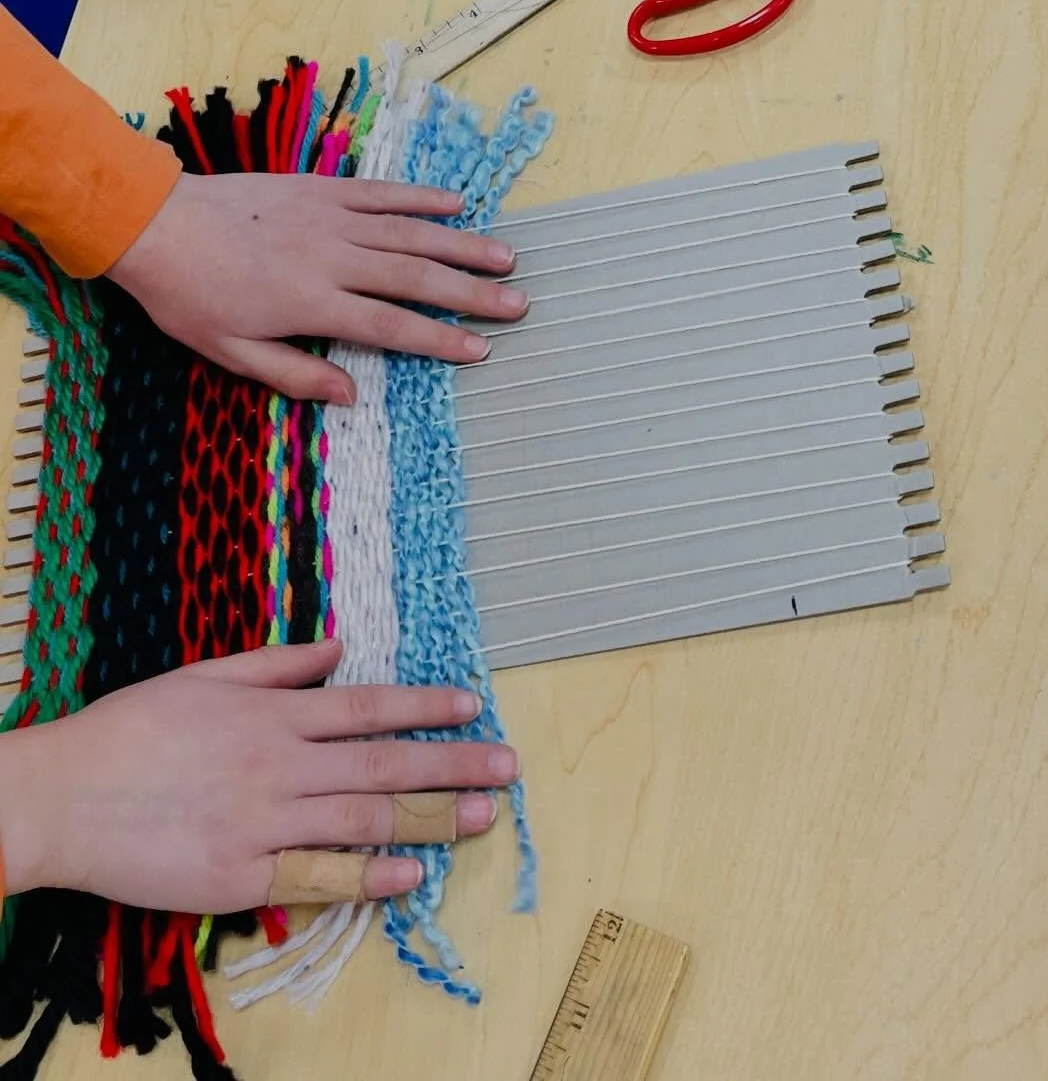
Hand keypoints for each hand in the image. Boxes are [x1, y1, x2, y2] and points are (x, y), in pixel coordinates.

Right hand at [0, 642, 515, 911]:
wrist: (64, 796)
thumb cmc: (131, 729)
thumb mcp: (205, 675)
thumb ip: (278, 663)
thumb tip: (338, 647)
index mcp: (274, 713)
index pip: (370, 707)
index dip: (426, 705)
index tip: (473, 706)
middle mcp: (281, 764)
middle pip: (384, 765)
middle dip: (453, 763)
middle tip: (507, 767)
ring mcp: (264, 823)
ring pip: (365, 820)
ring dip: (431, 818)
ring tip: (482, 817)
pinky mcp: (241, 876)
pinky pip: (318, 877)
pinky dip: (367, 877)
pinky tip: (409, 876)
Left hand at [107, 173, 527, 403]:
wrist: (156, 223)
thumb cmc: (189, 295)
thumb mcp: (230, 353)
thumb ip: (296, 374)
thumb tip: (353, 396)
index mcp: (311, 304)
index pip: (391, 326)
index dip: (439, 339)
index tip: (480, 350)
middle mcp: (331, 258)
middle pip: (416, 278)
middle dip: (471, 293)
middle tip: (517, 304)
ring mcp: (330, 218)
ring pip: (409, 233)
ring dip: (461, 245)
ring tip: (505, 257)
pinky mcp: (321, 189)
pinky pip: (380, 193)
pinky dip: (420, 197)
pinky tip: (455, 204)